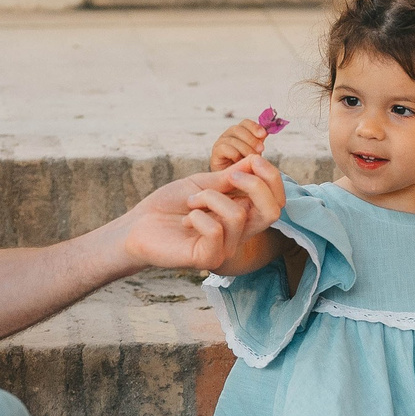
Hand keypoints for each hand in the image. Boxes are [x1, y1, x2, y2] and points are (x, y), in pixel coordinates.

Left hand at [123, 157, 285, 271]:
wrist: (138, 225)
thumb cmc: (169, 204)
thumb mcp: (203, 183)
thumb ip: (230, 177)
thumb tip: (256, 159)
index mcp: (242, 214)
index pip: (276, 200)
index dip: (272, 177)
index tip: (253, 157)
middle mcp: (239, 233)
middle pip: (273, 211)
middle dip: (256, 185)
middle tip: (231, 175)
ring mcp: (225, 248)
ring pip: (238, 215)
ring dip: (209, 197)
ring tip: (191, 202)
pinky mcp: (208, 258)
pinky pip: (216, 231)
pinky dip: (198, 216)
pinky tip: (186, 221)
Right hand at [210, 118, 268, 171]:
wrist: (235, 183)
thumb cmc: (246, 166)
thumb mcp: (255, 151)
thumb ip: (259, 140)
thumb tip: (267, 130)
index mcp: (239, 132)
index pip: (245, 123)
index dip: (254, 127)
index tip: (263, 134)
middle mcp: (228, 135)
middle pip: (238, 129)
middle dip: (251, 139)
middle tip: (261, 149)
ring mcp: (220, 143)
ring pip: (232, 140)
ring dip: (245, 149)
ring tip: (252, 159)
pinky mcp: (215, 153)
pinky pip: (225, 148)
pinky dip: (235, 154)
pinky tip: (240, 162)